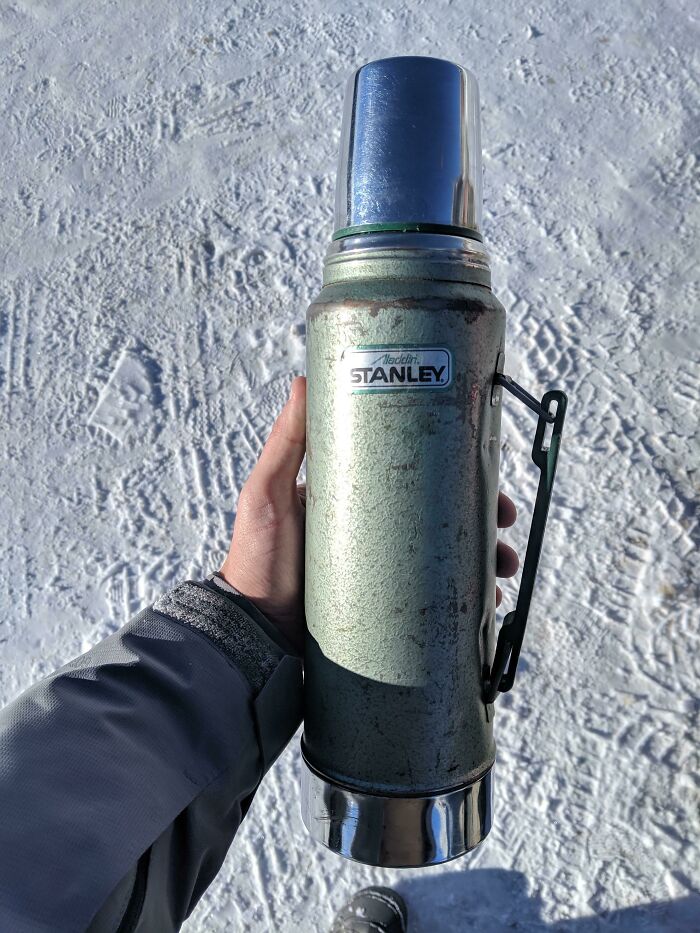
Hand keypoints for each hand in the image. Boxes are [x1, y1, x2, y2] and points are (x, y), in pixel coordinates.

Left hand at [220, 376, 518, 653]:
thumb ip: (285, 442)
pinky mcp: (387, 608)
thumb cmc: (255, 558)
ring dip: (485, 558)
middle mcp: (375, 532)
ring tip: (503, 568)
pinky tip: (487, 601)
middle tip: (506, 522)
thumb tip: (303, 380)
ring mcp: (384, 571)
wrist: (252, 632)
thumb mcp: (267, 493)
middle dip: (484, 518)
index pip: (417, 477)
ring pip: (448, 559)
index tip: (487, 473)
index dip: (457, 474)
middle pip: (442, 517)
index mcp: (357, 498)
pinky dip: (467, 598)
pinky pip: (437, 600)